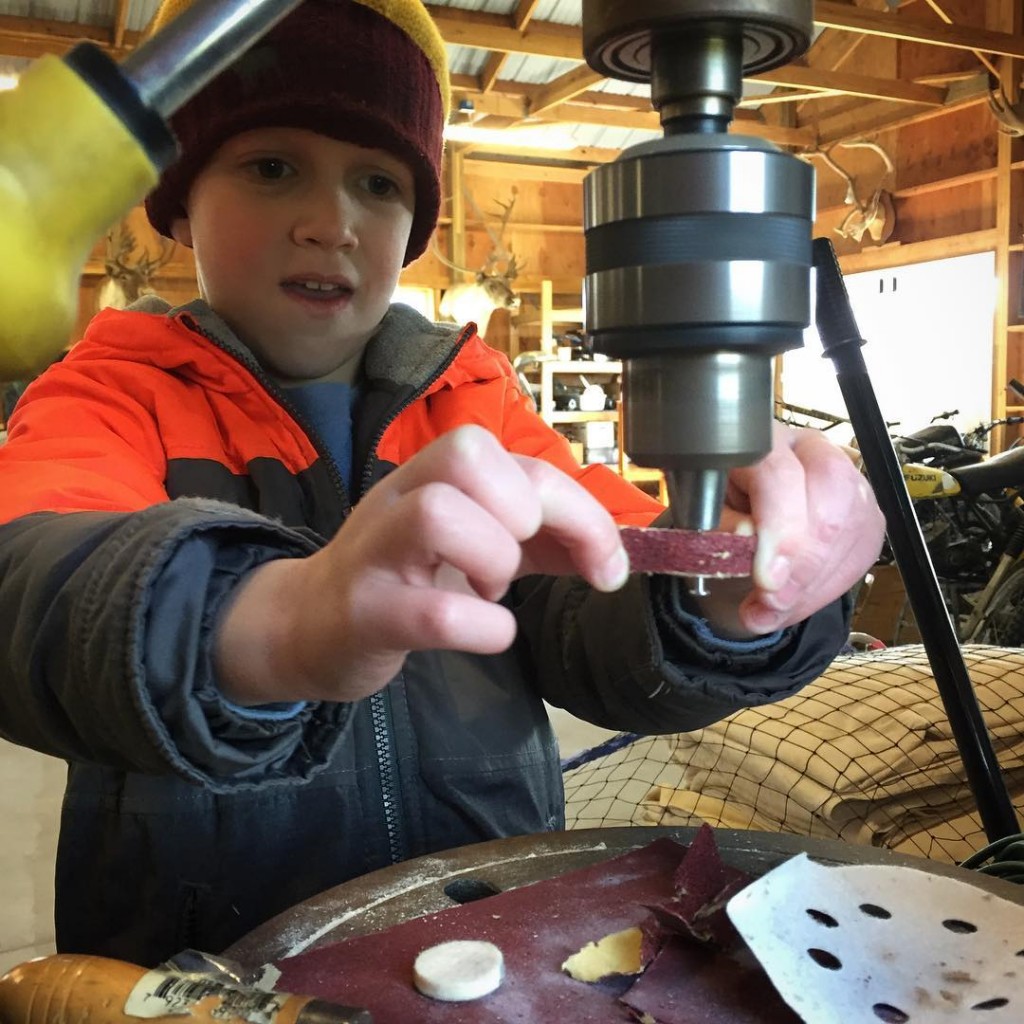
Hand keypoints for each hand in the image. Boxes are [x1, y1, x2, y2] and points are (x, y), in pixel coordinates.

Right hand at [214, 425, 628, 704]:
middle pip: (468, 454)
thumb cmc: (402, 577)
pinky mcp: (365, 613)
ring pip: (438, 514)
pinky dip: (482, 625)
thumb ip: (540, 539)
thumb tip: (614, 554)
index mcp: (433, 475)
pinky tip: (489, 632)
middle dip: (525, 512)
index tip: (606, 566)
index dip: (575, 506)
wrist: (307, 626)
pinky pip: (434, 613)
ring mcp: (376, 552)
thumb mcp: (473, 543)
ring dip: (494, 558)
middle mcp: (399, 497)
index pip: (512, 456)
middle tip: (522, 560)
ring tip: (493, 590)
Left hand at [693, 423, 884, 637]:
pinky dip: (826, 589)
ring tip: (772, 611)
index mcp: (762, 439)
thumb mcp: (699, 514)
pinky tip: (794, 604)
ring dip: (813, 584)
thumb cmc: (713, 508)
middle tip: (772, 600)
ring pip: (854, 526)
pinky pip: (862, 552)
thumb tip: (747, 540)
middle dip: (805, 561)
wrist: (736, 520)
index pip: (782, 473)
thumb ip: (720, 525)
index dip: (780, 528)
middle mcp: (811, 449)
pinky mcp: (865, 513)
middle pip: (833, 493)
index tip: (767, 577)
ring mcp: (846, 478)